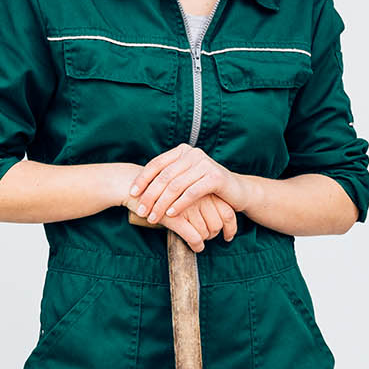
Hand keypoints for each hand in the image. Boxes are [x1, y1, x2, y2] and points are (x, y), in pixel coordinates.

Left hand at [128, 145, 250, 223]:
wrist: (237, 191)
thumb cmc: (206, 188)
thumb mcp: (185, 179)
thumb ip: (168, 178)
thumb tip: (141, 189)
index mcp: (182, 151)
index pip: (157, 164)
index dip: (143, 179)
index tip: (132, 194)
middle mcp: (192, 154)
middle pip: (164, 176)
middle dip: (150, 195)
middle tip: (142, 211)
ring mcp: (204, 164)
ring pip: (176, 186)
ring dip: (162, 203)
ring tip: (154, 217)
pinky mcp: (215, 177)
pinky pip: (191, 192)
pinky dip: (179, 204)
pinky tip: (171, 214)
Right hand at [161, 194, 237, 252]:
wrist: (132, 186)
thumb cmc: (159, 189)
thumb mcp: (182, 190)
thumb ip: (200, 199)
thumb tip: (218, 221)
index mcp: (203, 187)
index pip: (228, 211)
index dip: (231, 227)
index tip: (228, 237)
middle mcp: (199, 196)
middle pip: (218, 224)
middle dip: (214, 235)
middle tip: (207, 238)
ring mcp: (188, 206)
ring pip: (206, 232)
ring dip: (203, 240)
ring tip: (197, 240)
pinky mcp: (176, 217)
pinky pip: (194, 237)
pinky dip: (197, 245)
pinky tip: (196, 248)